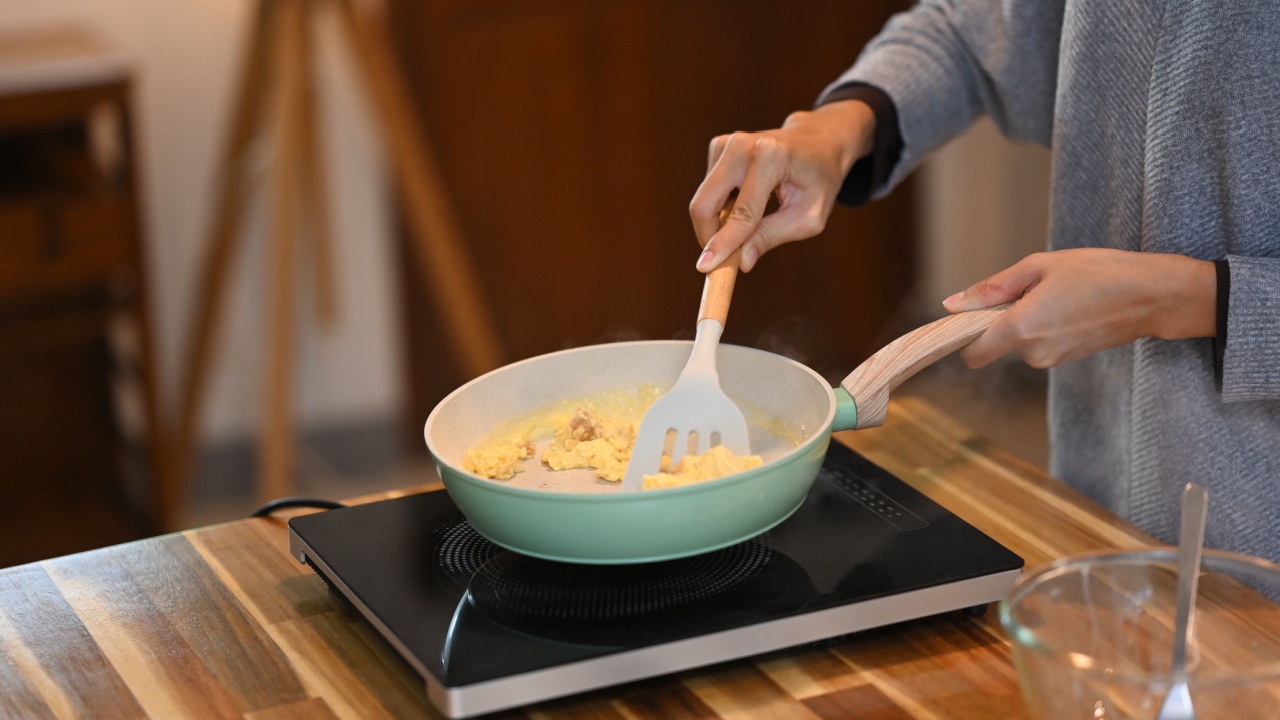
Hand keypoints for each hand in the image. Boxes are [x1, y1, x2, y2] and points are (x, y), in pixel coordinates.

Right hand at [690, 100, 874, 271]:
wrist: (818, 143)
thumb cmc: (818, 180)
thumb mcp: (808, 216)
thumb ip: (772, 236)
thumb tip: (741, 262)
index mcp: (770, 157)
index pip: (741, 212)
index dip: (723, 243)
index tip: (704, 268)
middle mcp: (741, 145)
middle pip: (705, 204)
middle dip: (709, 237)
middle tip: (722, 262)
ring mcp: (725, 144)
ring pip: (703, 201)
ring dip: (718, 223)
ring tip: (752, 223)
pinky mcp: (717, 148)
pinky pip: (708, 193)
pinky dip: (721, 208)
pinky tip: (746, 202)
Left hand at [943, 249, 1216, 368]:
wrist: (1153, 295)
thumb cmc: (1098, 272)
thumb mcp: (1038, 266)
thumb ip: (992, 288)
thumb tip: (953, 304)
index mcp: (1021, 328)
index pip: (973, 355)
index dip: (967, 336)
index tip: (973, 316)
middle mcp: (1034, 352)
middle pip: (997, 343)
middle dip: (1004, 318)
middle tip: (1034, 287)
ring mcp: (1053, 359)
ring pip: (1021, 342)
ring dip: (1028, 320)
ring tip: (1060, 293)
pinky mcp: (1069, 359)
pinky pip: (1042, 343)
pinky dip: (1047, 326)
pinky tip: (1071, 305)